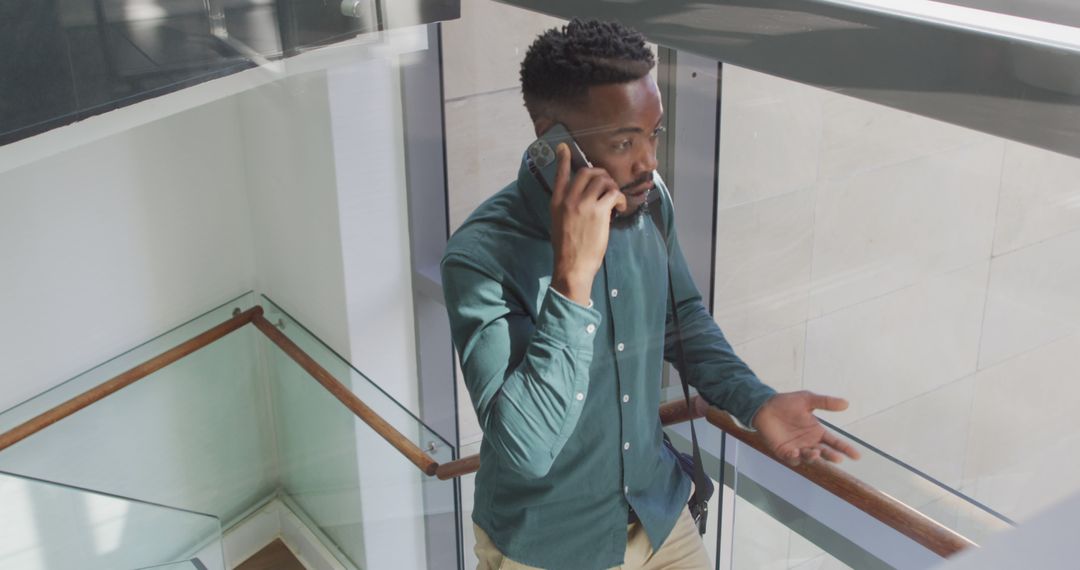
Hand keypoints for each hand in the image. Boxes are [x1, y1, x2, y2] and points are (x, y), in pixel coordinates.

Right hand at [549, 143, 627, 305]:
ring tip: (614, 199)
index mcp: (556, 202)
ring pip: (602, 180)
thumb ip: (566, 207)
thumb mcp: (559, 222)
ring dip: (612, 186)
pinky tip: (619, 207)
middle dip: (600, 174)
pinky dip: (619, 198)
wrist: (572, 266)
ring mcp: (583, 204)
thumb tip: (581, 198)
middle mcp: (569, 199)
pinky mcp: (599, 212)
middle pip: (586, 172)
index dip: (563, 159)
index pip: (559, 174)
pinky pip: (613, 193)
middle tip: (607, 184)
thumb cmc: (567, 248)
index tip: (564, 147)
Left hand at [751, 391, 859, 465]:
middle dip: (832, 456)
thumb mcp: (808, 399)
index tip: (857, 455)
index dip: (845, 449)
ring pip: (809, 457)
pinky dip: (795, 458)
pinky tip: (796, 452)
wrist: (765, 405)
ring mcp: (797, 448)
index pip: (835, 442)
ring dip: (813, 457)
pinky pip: (792, 459)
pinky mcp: (784, 451)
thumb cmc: (787, 403)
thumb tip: (846, 403)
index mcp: (817, 432)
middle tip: (838, 457)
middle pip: (825, 453)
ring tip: (815, 452)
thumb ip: (826, 402)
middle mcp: (809, 442)